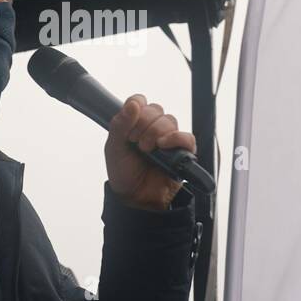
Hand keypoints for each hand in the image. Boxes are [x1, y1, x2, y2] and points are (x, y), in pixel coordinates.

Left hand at [105, 95, 196, 210]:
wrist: (134, 198)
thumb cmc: (124, 173)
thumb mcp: (114, 148)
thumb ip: (120, 124)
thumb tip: (133, 103)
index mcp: (135, 124)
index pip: (140, 101)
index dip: (135, 109)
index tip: (128, 127)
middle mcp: (153, 129)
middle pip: (156, 109)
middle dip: (144, 124)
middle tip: (136, 142)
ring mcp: (168, 140)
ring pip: (170, 120)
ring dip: (156, 132)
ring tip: (147, 150)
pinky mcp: (182, 153)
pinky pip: (187, 137)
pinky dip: (175, 138)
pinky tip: (163, 146)